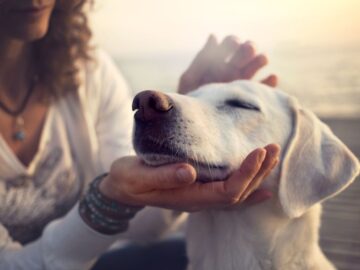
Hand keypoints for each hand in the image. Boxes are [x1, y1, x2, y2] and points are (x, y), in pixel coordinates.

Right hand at [99, 144, 279, 211]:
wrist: (122, 188)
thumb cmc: (129, 181)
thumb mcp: (139, 177)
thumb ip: (163, 176)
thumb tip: (189, 171)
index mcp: (188, 198)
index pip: (227, 191)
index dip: (246, 174)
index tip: (258, 152)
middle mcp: (199, 200)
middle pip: (239, 193)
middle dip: (259, 171)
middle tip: (273, 147)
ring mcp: (201, 196)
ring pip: (238, 192)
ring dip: (257, 175)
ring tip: (272, 156)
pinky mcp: (199, 188)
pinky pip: (230, 192)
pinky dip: (249, 188)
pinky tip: (263, 186)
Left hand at [178, 35, 277, 93]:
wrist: (196, 125)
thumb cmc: (189, 102)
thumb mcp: (190, 80)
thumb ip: (201, 59)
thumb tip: (214, 36)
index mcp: (217, 63)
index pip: (229, 44)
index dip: (233, 42)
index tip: (234, 44)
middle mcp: (231, 70)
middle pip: (245, 52)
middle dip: (248, 48)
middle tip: (248, 50)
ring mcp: (241, 83)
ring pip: (256, 66)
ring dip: (260, 60)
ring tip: (261, 59)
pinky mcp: (249, 98)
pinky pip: (263, 88)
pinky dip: (270, 82)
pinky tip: (272, 78)